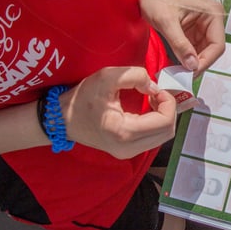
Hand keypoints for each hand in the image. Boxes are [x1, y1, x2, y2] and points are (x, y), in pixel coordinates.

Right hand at [60, 67, 175, 159]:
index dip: (168, 102)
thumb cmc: (82, 98)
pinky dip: (156, 122)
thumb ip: (135, 76)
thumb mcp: (106, 77)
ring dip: (163, 115)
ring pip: (163, 136)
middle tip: (156, 93)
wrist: (62, 120)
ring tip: (150, 99)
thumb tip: (154, 87)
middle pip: (168, 132)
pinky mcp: (127, 152)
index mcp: (124, 132)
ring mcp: (128, 153)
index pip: (164, 122)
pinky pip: (154, 138)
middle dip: (168, 109)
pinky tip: (146, 109)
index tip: (156, 88)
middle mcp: (128, 148)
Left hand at [135, 0, 225, 75]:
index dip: (205, 61)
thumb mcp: (167, 22)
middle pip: (212, 51)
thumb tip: (192, 66)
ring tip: (177, 74)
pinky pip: (193, 51)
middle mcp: (212, 21)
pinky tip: (175, 67)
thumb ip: (180, 44)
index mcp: (213, 14)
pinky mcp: (193, 33)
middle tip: (183, 77)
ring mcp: (203, 27)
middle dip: (198, 64)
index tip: (190, 74)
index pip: (217, 45)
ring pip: (203, 53)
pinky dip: (185, 60)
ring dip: (191, 64)